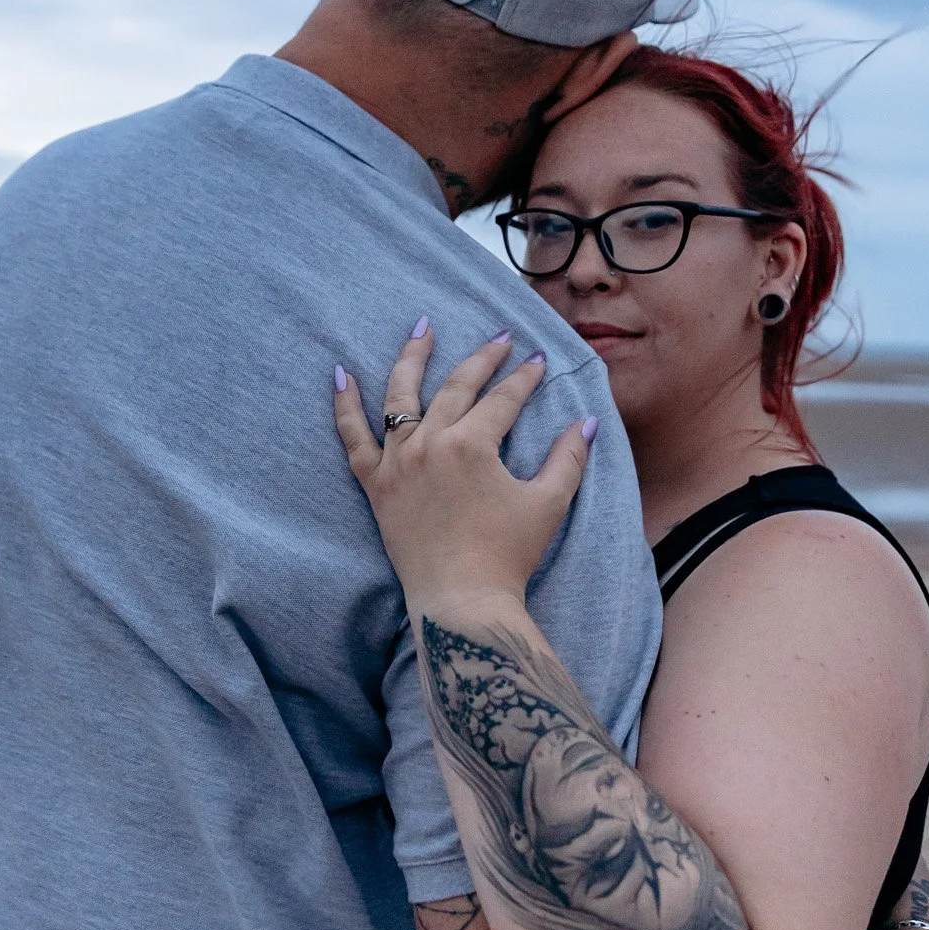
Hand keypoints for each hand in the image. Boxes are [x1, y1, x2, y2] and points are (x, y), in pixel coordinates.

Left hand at [333, 324, 595, 611]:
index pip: (502, 399)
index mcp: (471, 444)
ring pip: (400, 397)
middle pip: (456, 387)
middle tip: (500, 338)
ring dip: (411, 358)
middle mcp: (429, 443)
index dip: (524, 378)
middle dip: (482, 358)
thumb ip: (569, 458)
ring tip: (422, 328)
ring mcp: (397, 462)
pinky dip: (344, 406)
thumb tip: (587, 423)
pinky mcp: (376, 485)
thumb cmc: (508, 555)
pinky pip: (353, 438)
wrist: (461, 601)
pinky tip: (341, 375)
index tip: (537, 361)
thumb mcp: (548, 502)